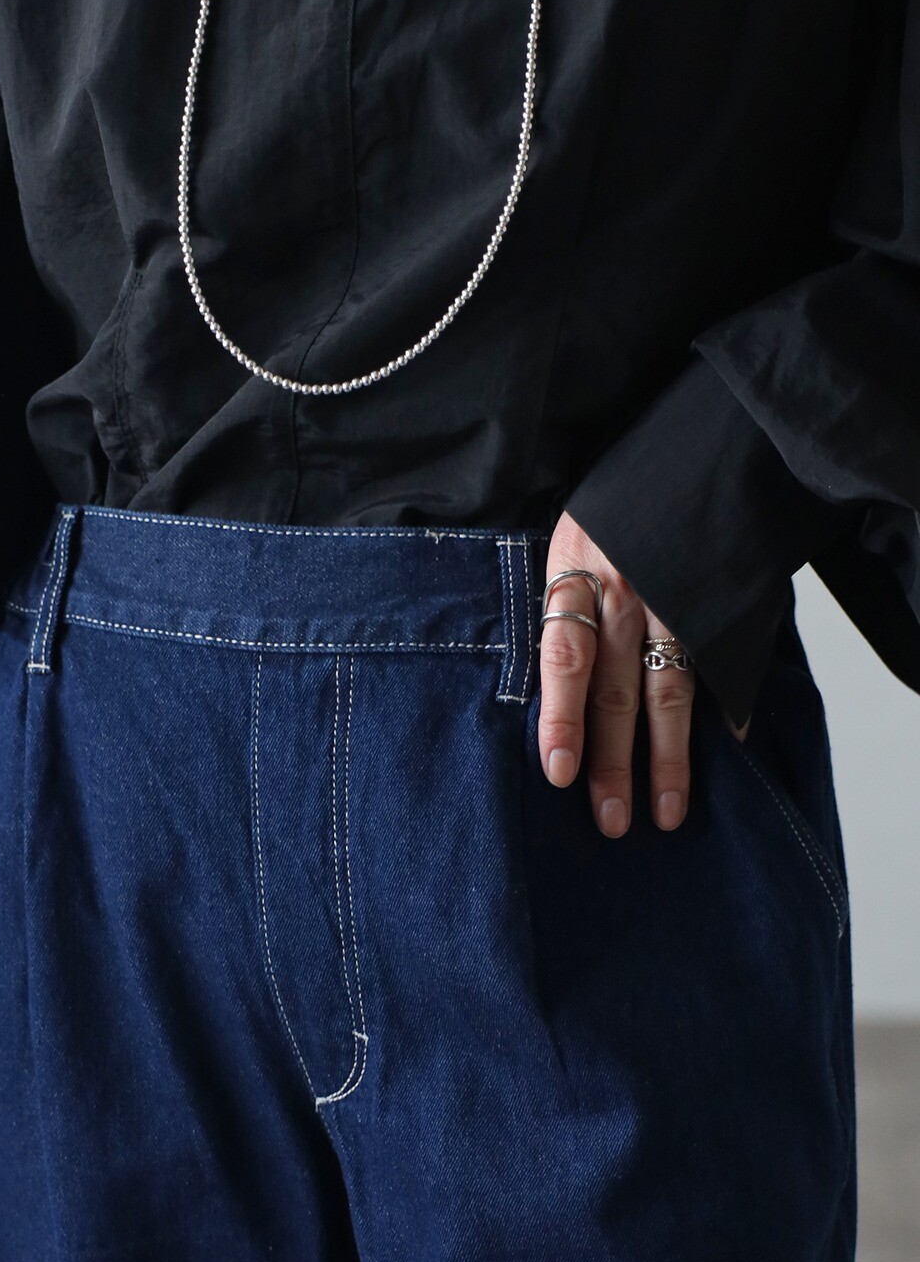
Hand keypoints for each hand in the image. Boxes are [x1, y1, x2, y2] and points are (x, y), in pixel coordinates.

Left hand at [538, 512, 749, 834]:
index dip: (561, 717)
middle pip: (616, 690)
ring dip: (668, 756)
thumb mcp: (570, 536)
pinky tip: (728, 748)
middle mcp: (625, 590)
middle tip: (610, 822)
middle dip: (613, 762)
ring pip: (669, 689)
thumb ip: (559, 603)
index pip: (563, 657)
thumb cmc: (615, 503)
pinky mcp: (718, 601)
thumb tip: (533, 679)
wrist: (698, 440)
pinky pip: (720, 662)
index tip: (559, 773)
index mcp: (574, 572)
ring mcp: (676, 597)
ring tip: (667, 812)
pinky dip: (726, 706)